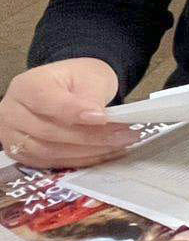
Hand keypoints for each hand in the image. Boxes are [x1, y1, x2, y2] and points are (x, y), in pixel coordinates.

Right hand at [0, 58, 137, 168]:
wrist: (69, 88)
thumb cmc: (78, 80)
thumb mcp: (89, 77)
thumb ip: (90, 96)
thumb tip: (98, 118)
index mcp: (27, 86)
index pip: (47, 102)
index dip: (74, 112)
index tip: (102, 118)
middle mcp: (12, 112)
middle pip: (50, 131)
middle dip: (91, 136)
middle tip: (124, 135)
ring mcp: (13, 136)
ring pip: (50, 152)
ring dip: (88, 152)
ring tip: (119, 145)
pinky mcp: (22, 154)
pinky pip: (51, 163)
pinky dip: (80, 160)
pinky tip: (104, 154)